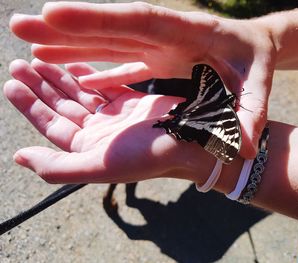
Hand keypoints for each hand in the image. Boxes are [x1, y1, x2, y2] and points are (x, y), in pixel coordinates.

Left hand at [3, 59, 214, 183]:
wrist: (189, 141)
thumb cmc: (147, 156)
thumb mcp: (98, 166)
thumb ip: (58, 167)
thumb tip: (20, 157)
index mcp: (88, 148)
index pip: (51, 124)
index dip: (30, 105)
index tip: (11, 84)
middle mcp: (99, 132)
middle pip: (62, 106)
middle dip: (40, 86)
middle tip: (18, 65)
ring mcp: (114, 115)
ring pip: (80, 93)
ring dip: (60, 78)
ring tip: (39, 61)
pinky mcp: (130, 101)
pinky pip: (103, 85)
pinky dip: (87, 74)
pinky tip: (72, 64)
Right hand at [10, 2, 276, 157]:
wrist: (254, 49)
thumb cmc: (257, 66)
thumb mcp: (259, 88)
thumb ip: (251, 115)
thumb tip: (248, 150)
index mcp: (187, 33)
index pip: (135, 20)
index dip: (95, 17)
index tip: (52, 13)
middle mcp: (163, 36)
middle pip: (108, 28)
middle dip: (65, 27)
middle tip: (19, 25)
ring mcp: (154, 47)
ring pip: (105, 44)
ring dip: (68, 46)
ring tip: (30, 48)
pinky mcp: (152, 60)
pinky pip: (116, 62)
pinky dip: (91, 66)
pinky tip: (68, 72)